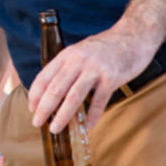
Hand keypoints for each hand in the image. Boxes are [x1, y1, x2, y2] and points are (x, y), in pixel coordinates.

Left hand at [28, 24, 160, 131]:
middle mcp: (78, 61)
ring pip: (73, 96)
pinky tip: (87, 126)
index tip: (31, 109)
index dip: (35, 95)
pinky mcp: (112, 78)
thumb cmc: (106, 47)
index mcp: (67, 55)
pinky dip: (92, 116)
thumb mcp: (80, 51)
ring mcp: (95, 69)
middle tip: (37, 123)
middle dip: (44, 108)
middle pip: (55, 88)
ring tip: (55, 129)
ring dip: (62, 115)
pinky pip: (99, 101)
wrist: (134, 36)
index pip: (44, 77)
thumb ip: (68, 67)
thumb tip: (53, 91)